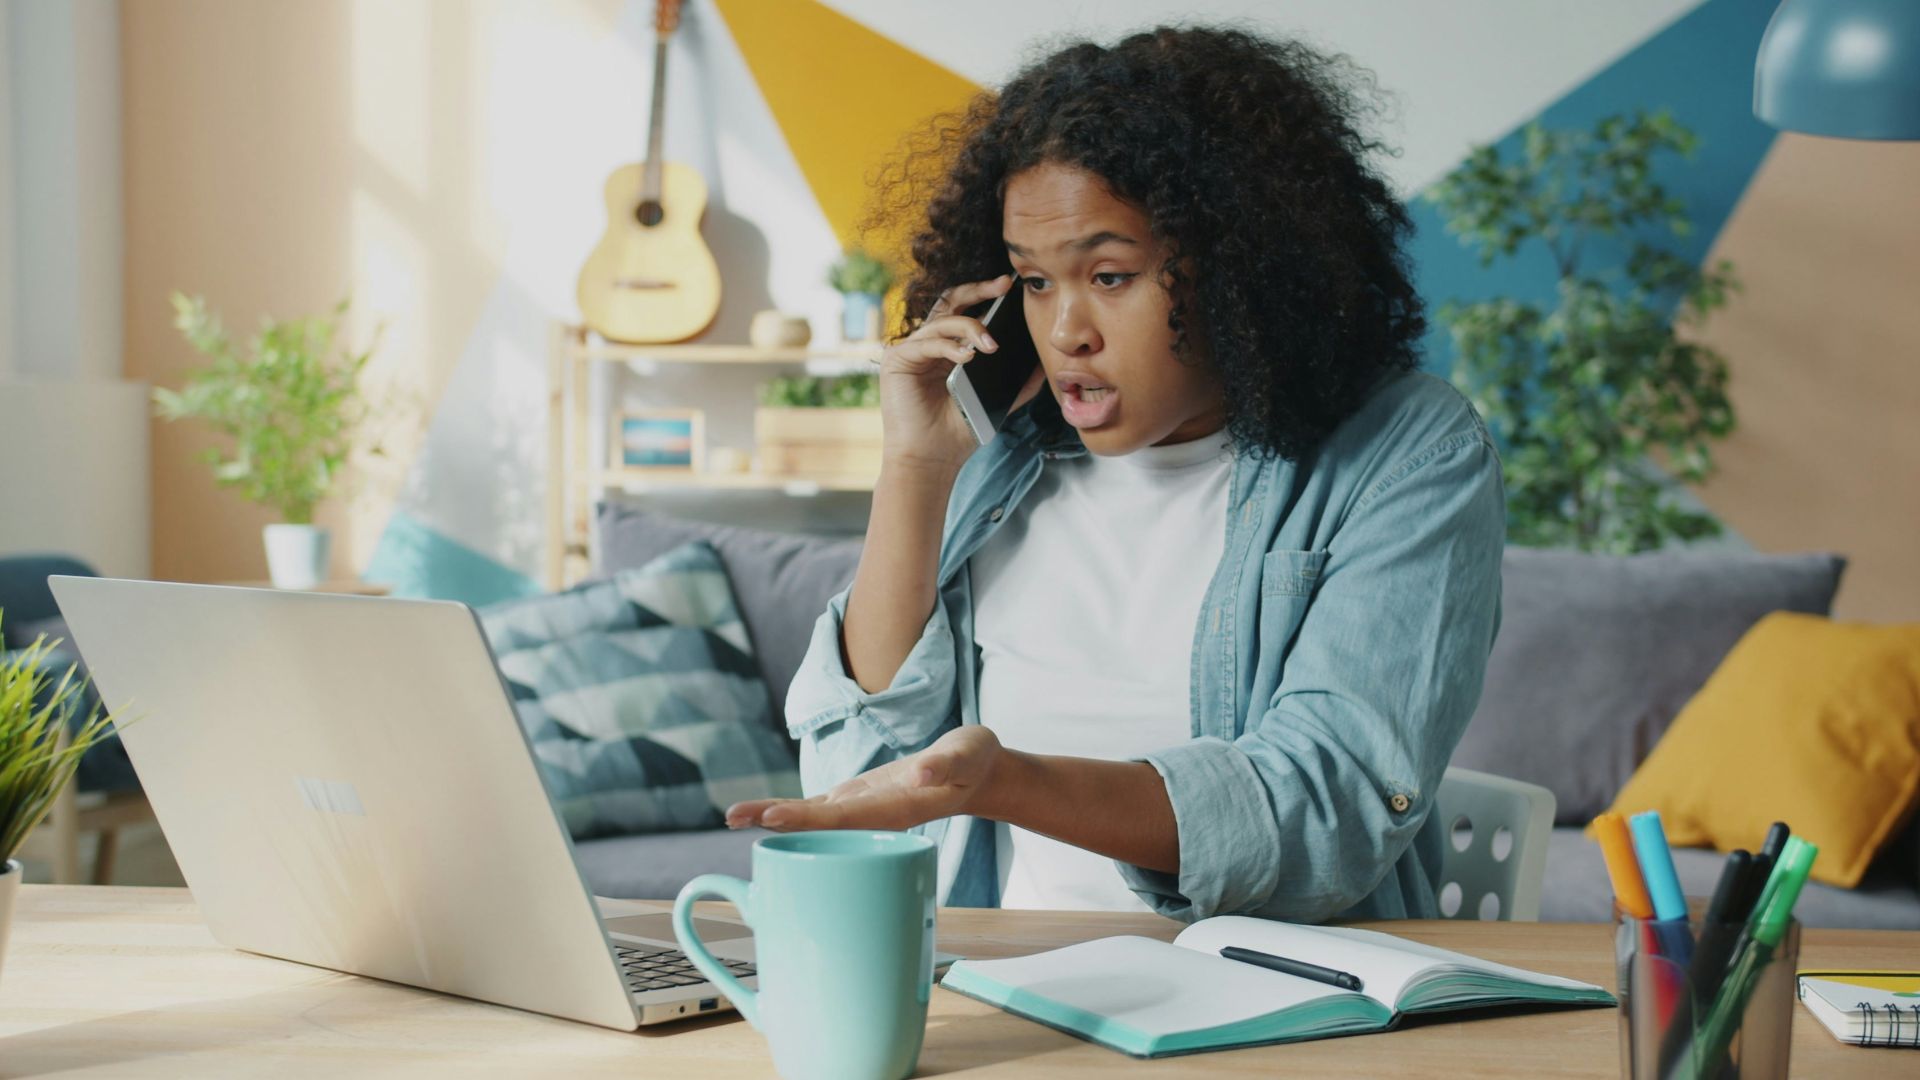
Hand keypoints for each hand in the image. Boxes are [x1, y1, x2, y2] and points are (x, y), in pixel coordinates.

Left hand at [726, 726, 1005, 831]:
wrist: (977, 775)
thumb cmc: (973, 762)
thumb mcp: (966, 755)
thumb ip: (943, 766)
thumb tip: (919, 775)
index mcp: (896, 810)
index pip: (844, 818)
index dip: (807, 819)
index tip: (773, 817)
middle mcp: (873, 817)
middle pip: (818, 824)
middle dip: (775, 819)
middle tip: (733, 817)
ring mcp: (864, 812)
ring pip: (814, 819)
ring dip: (775, 817)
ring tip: (734, 816)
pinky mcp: (860, 801)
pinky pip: (820, 811)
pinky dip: (792, 811)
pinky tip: (765, 814)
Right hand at [877, 275, 1044, 473]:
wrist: (930, 459)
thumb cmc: (958, 432)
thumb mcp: (996, 401)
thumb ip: (1017, 383)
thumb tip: (1044, 365)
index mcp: (948, 350)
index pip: (966, 312)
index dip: (986, 296)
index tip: (1011, 287)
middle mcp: (928, 344)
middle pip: (950, 302)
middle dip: (978, 290)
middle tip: (1003, 285)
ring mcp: (911, 350)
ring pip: (942, 321)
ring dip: (970, 328)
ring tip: (992, 345)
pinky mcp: (897, 360)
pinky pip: (926, 342)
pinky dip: (949, 346)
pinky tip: (968, 357)